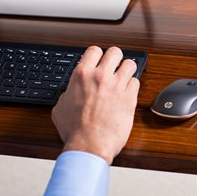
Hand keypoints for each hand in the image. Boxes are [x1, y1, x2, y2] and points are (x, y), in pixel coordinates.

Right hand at [51, 46, 139, 164]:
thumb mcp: (60, 107)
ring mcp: (117, 86)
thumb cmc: (74, 130)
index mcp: (82, 75)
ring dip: (127, 70)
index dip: (98, 55)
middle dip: (116, 58)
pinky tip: (127, 93)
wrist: (89, 144)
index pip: (94, 50)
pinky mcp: (130, 98)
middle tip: (114, 67)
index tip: (99, 61)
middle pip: (115, 52)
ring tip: (124, 78)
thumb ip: (68, 93)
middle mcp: (100, 77)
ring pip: (130, 64)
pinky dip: (133, 86)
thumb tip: (71, 91)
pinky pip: (136, 82)